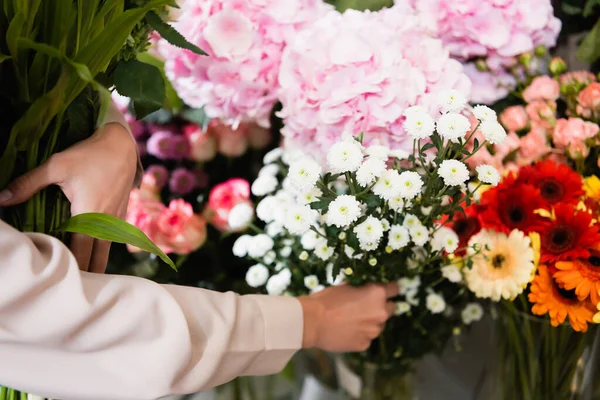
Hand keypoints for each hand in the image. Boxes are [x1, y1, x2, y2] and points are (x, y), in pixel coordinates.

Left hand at [0, 122, 137, 272]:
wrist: (121, 146)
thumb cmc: (88, 155)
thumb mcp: (56, 166)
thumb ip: (28, 184)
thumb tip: (1, 198)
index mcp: (89, 216)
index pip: (80, 253)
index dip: (72, 270)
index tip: (62, 284)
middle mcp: (105, 223)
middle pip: (97, 260)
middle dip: (86, 275)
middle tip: (73, 290)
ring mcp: (116, 220)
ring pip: (107, 252)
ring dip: (96, 265)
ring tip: (85, 280)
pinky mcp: (121, 214)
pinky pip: (113, 239)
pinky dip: (103, 250)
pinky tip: (95, 254)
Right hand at [298, 282, 397, 351]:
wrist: (312, 321)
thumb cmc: (326, 300)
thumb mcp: (344, 286)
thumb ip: (360, 288)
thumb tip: (363, 288)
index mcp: (377, 294)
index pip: (395, 289)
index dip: (389, 289)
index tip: (384, 290)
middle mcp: (380, 313)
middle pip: (390, 309)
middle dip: (381, 307)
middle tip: (365, 306)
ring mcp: (373, 331)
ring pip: (378, 325)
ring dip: (370, 322)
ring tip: (351, 321)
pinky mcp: (364, 344)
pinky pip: (366, 338)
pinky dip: (360, 334)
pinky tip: (346, 331)